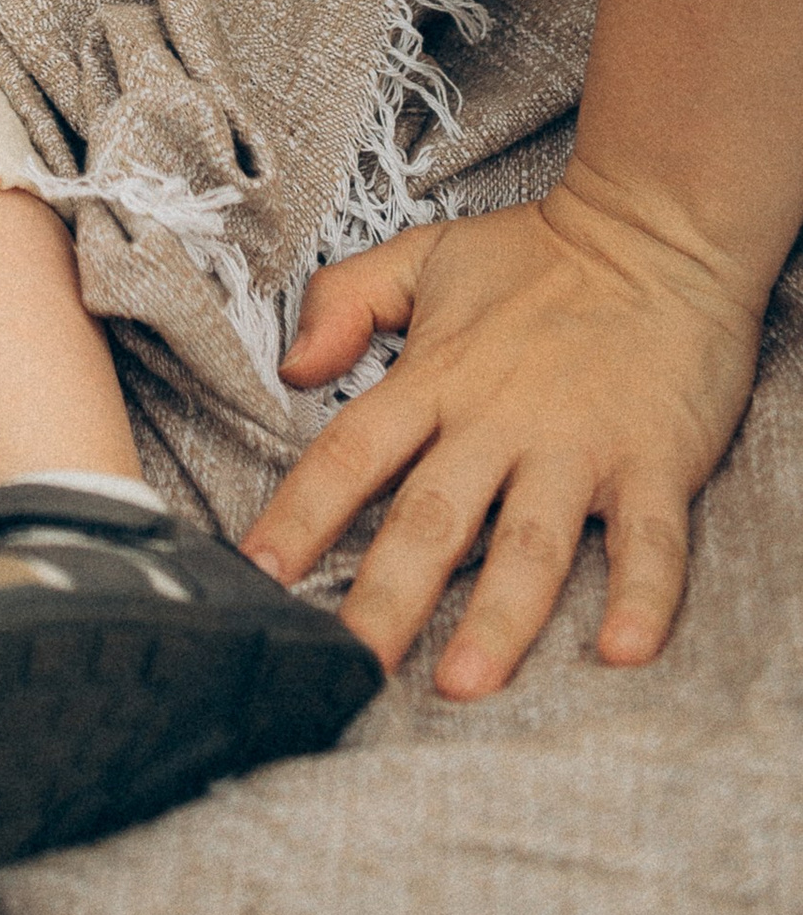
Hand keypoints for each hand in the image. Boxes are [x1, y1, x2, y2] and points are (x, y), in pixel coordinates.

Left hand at [244, 186, 760, 693]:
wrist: (657, 231)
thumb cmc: (539, 255)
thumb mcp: (425, 256)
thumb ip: (345, 299)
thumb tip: (291, 366)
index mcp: (437, 377)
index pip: (350, 453)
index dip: (300, 514)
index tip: (258, 575)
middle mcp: (497, 419)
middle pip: (430, 518)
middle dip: (386, 596)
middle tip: (348, 665)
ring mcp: (576, 443)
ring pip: (530, 544)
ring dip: (498, 617)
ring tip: (463, 683)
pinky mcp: (652, 460)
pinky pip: (649, 540)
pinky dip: (641, 595)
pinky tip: (621, 651)